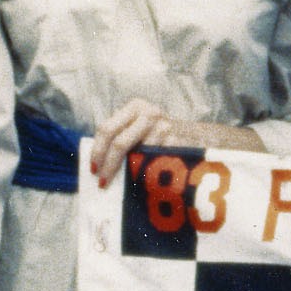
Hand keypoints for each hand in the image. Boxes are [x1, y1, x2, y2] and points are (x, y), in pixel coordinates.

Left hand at [88, 99, 265, 184]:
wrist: (197, 137)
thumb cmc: (159, 135)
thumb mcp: (140, 125)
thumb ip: (121, 133)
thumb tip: (95, 158)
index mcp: (136, 106)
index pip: (108, 128)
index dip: (98, 150)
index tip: (94, 169)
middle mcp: (150, 113)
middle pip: (120, 142)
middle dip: (109, 166)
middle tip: (103, 183)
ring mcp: (165, 128)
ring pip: (136, 156)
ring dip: (129, 174)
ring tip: (125, 184)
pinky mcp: (177, 144)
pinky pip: (154, 165)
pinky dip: (145, 176)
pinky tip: (143, 183)